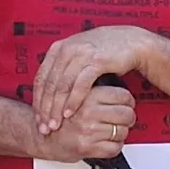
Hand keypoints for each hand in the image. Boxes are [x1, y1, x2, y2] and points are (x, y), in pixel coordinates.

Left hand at [30, 27, 153, 134]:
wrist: (132, 41)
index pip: (41, 78)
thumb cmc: (106, 52)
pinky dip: (73, 101)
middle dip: (45, 109)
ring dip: (57, 108)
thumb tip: (48, 91)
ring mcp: (81, 54)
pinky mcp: (96, 61)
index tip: (37, 119)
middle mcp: (67, 49)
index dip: (37, 101)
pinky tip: (70, 113)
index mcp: (59, 48)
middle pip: (49, 84)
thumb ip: (63, 68)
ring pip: (62, 86)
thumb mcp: (79, 56)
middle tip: (44, 127)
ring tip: (55, 124)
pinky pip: (80, 84)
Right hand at [32, 83, 132, 162]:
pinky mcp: (87, 147)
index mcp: (86, 95)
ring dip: (120, 133)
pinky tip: (107, 142)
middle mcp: (88, 112)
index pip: (123, 96)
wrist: (40, 135)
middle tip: (123, 118)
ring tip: (111, 130)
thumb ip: (93, 88)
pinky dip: (114, 147)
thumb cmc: (56, 116)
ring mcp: (88, 131)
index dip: (128, 101)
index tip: (126, 104)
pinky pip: (114, 148)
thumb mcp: (74, 93)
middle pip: (126, 114)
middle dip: (127, 118)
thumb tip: (117, 83)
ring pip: (122, 132)